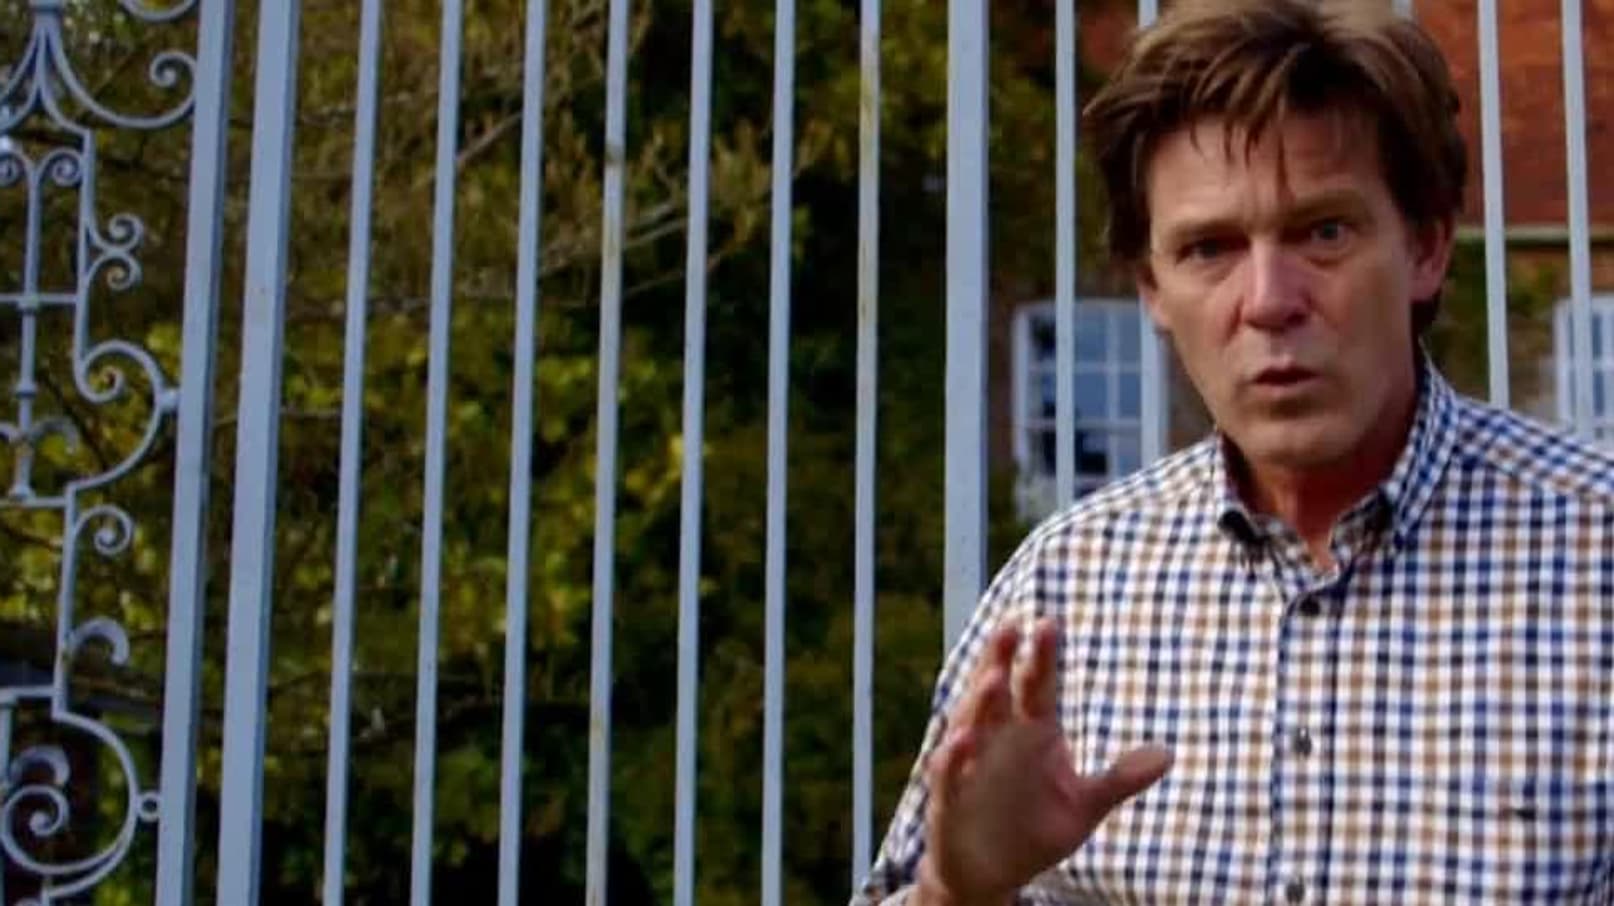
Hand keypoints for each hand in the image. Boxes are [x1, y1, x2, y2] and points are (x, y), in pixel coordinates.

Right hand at [914, 618, 1171, 905]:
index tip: (1051, 622)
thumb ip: (1120, 778)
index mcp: (1031, 730)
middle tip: (1011, 626)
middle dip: (1001, 659)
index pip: (1037, 685)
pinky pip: (949, 774)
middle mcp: (997, 738)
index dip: (1043, 656)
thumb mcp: (1085, 805)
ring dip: (979, 702)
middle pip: (999, 692)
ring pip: (970, 724)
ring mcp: (971, 765)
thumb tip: (1168, 753)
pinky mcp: (950, 799)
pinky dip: (953, 758)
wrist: (991, 873)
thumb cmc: (1035, 828)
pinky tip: (962, 741)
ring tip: (993, 677)